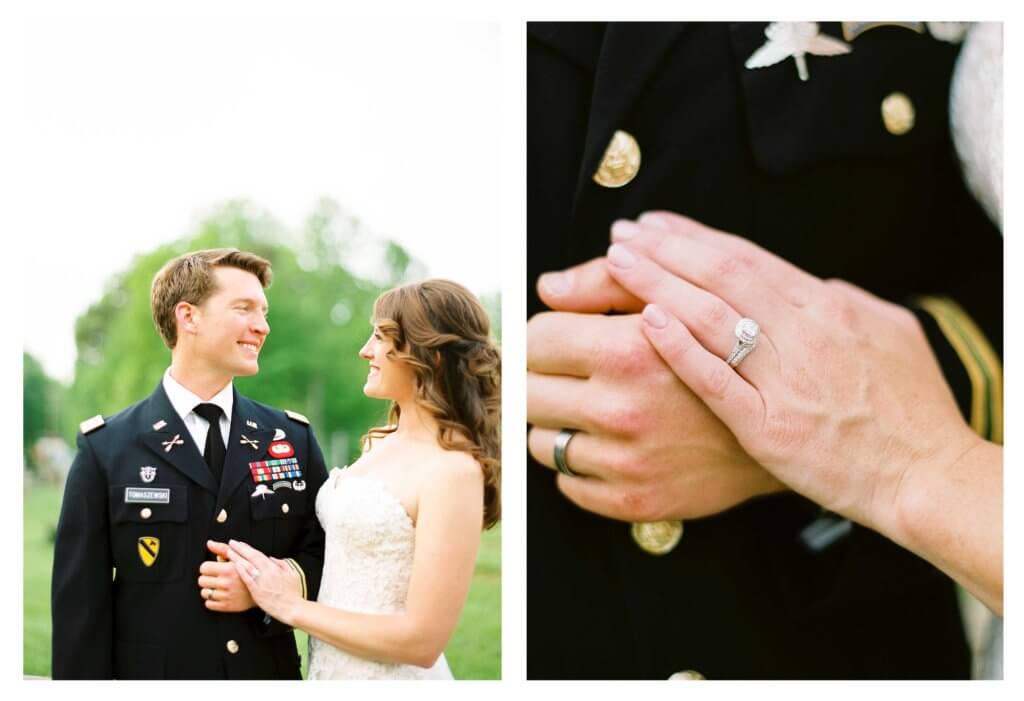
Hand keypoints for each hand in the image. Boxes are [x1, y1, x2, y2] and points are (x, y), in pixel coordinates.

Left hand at [198, 540, 255, 612]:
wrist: (264, 589)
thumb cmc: (250, 571)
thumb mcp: (239, 557)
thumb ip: (223, 549)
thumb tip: (209, 543)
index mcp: (229, 569)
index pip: (204, 568)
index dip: (208, 567)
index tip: (213, 569)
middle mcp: (227, 583)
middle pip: (202, 581)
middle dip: (207, 578)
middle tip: (216, 578)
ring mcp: (227, 596)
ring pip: (204, 593)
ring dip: (209, 590)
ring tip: (218, 587)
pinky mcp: (227, 606)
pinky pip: (208, 604)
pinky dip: (211, 600)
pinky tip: (220, 595)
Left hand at [224, 539, 302, 624]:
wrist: (293, 608)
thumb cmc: (293, 593)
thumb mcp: (293, 574)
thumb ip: (282, 565)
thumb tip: (272, 558)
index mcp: (275, 567)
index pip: (258, 554)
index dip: (248, 547)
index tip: (240, 543)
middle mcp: (267, 572)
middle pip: (251, 557)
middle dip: (240, 549)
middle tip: (231, 543)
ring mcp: (261, 581)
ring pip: (247, 566)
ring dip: (237, 558)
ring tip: (229, 552)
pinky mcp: (257, 591)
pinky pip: (247, 579)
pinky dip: (241, 571)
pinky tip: (234, 566)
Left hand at [527, 257, 784, 521]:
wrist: (776, 429)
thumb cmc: (719, 357)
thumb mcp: (672, 300)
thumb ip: (605, 283)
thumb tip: (546, 288)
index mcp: (626, 352)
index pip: (535, 340)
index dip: (545, 338)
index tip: (560, 343)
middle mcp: (620, 410)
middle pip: (527, 392)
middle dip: (543, 380)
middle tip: (572, 377)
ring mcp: (625, 462)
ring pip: (540, 441)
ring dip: (559, 425)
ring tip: (594, 412)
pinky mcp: (632, 500)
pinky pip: (567, 485)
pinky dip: (579, 467)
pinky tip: (610, 447)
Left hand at [603, 211, 980, 532]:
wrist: (928, 473)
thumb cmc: (912, 407)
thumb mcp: (890, 332)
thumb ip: (844, 304)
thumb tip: (816, 284)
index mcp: (828, 307)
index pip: (747, 258)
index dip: (694, 237)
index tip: (654, 223)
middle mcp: (804, 333)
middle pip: (721, 275)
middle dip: (665, 248)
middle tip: (621, 231)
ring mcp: (785, 379)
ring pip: (711, 315)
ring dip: (658, 282)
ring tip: (615, 261)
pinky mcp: (770, 427)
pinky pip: (716, 380)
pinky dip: (681, 347)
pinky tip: (646, 322)